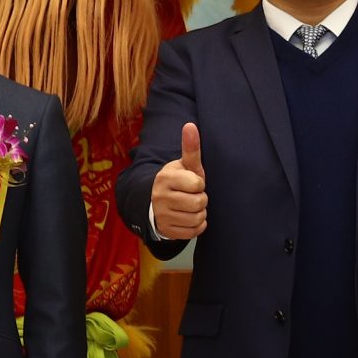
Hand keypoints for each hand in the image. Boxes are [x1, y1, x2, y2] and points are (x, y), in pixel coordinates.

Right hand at [151, 123, 207, 240]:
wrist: (156, 202)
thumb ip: (190, 147)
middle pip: (199, 203)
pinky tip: (188, 217)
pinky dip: (196, 226)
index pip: (198, 184)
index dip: (199, 184)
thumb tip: (190, 125)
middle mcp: (160, 197)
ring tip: (190, 206)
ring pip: (197, 218)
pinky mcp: (166, 230)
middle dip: (201, 199)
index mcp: (166, 177)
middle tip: (192, 196)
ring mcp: (161, 215)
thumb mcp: (185, 165)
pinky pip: (193, 232)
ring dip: (199, 213)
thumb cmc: (178, 181)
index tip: (192, 183)